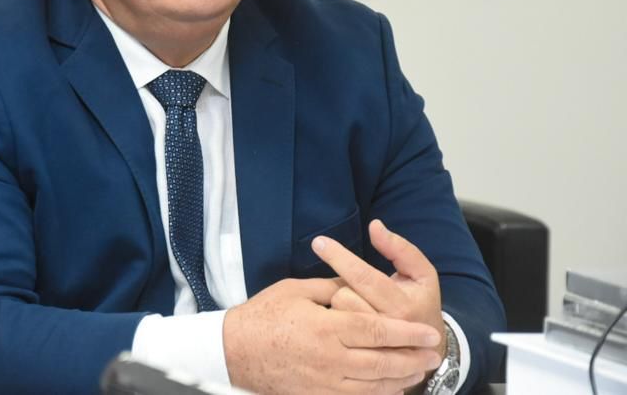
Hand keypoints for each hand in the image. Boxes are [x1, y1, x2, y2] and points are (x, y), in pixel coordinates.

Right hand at [223, 277, 441, 393]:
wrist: (233, 350)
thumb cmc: (263, 316)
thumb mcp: (295, 291)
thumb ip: (331, 288)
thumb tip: (356, 283)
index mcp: (326, 328)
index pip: (377, 332)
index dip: (407, 334)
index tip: (430, 334)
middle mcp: (329, 358)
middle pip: (383, 363)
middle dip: (412, 360)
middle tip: (433, 355)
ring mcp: (324, 382)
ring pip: (374, 386)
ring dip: (401, 380)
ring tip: (418, 372)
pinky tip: (391, 390)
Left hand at [314, 220, 447, 385]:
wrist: (428, 349)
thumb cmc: (421, 302)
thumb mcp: (422, 273)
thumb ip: (400, 248)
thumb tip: (375, 226)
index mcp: (403, 306)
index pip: (365, 277)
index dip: (340, 257)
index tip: (319, 242)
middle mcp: (387, 329)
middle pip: (344, 296)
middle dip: (342, 285)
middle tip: (353, 287)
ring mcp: (373, 348)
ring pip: (337, 314)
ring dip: (339, 304)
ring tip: (357, 305)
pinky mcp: (360, 358)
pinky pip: (335, 333)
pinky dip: (335, 322)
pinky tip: (344, 322)